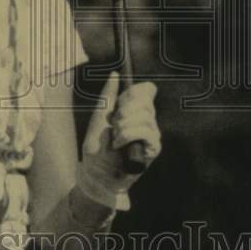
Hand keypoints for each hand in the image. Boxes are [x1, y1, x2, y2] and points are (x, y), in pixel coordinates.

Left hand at [76, 72, 160, 211]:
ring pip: (145, 117)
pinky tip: (120, 144)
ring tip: (114, 139)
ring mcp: (151, 134)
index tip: (121, 101)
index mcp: (133, 110)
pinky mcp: (154, 148)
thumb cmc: (97, 149)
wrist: (97, 175)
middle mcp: (146, 120)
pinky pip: (147, 132)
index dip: (136, 91)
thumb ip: (107, 96)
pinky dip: (129, 135)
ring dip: (123, 126)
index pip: (146, 90)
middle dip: (124, 109)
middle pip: (146, 100)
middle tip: (113, 124)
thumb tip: (115, 74)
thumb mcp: (98, 118)